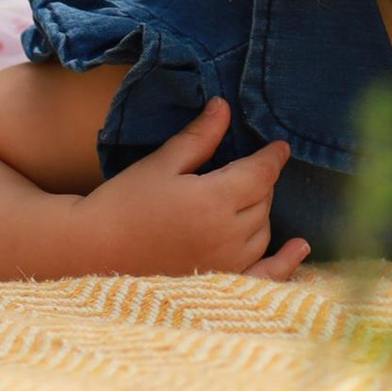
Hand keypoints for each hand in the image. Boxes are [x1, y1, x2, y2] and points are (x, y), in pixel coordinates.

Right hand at [102, 94, 306, 278]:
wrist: (93, 251)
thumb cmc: (123, 203)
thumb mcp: (161, 164)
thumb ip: (198, 137)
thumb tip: (224, 106)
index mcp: (213, 201)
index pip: (260, 174)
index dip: (272, 157)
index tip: (279, 147)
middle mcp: (226, 236)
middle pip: (263, 201)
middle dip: (257, 183)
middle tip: (241, 171)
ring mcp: (225, 265)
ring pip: (263, 231)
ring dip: (259, 212)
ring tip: (241, 199)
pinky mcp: (218, 284)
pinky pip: (265, 275)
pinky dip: (284, 262)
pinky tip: (299, 247)